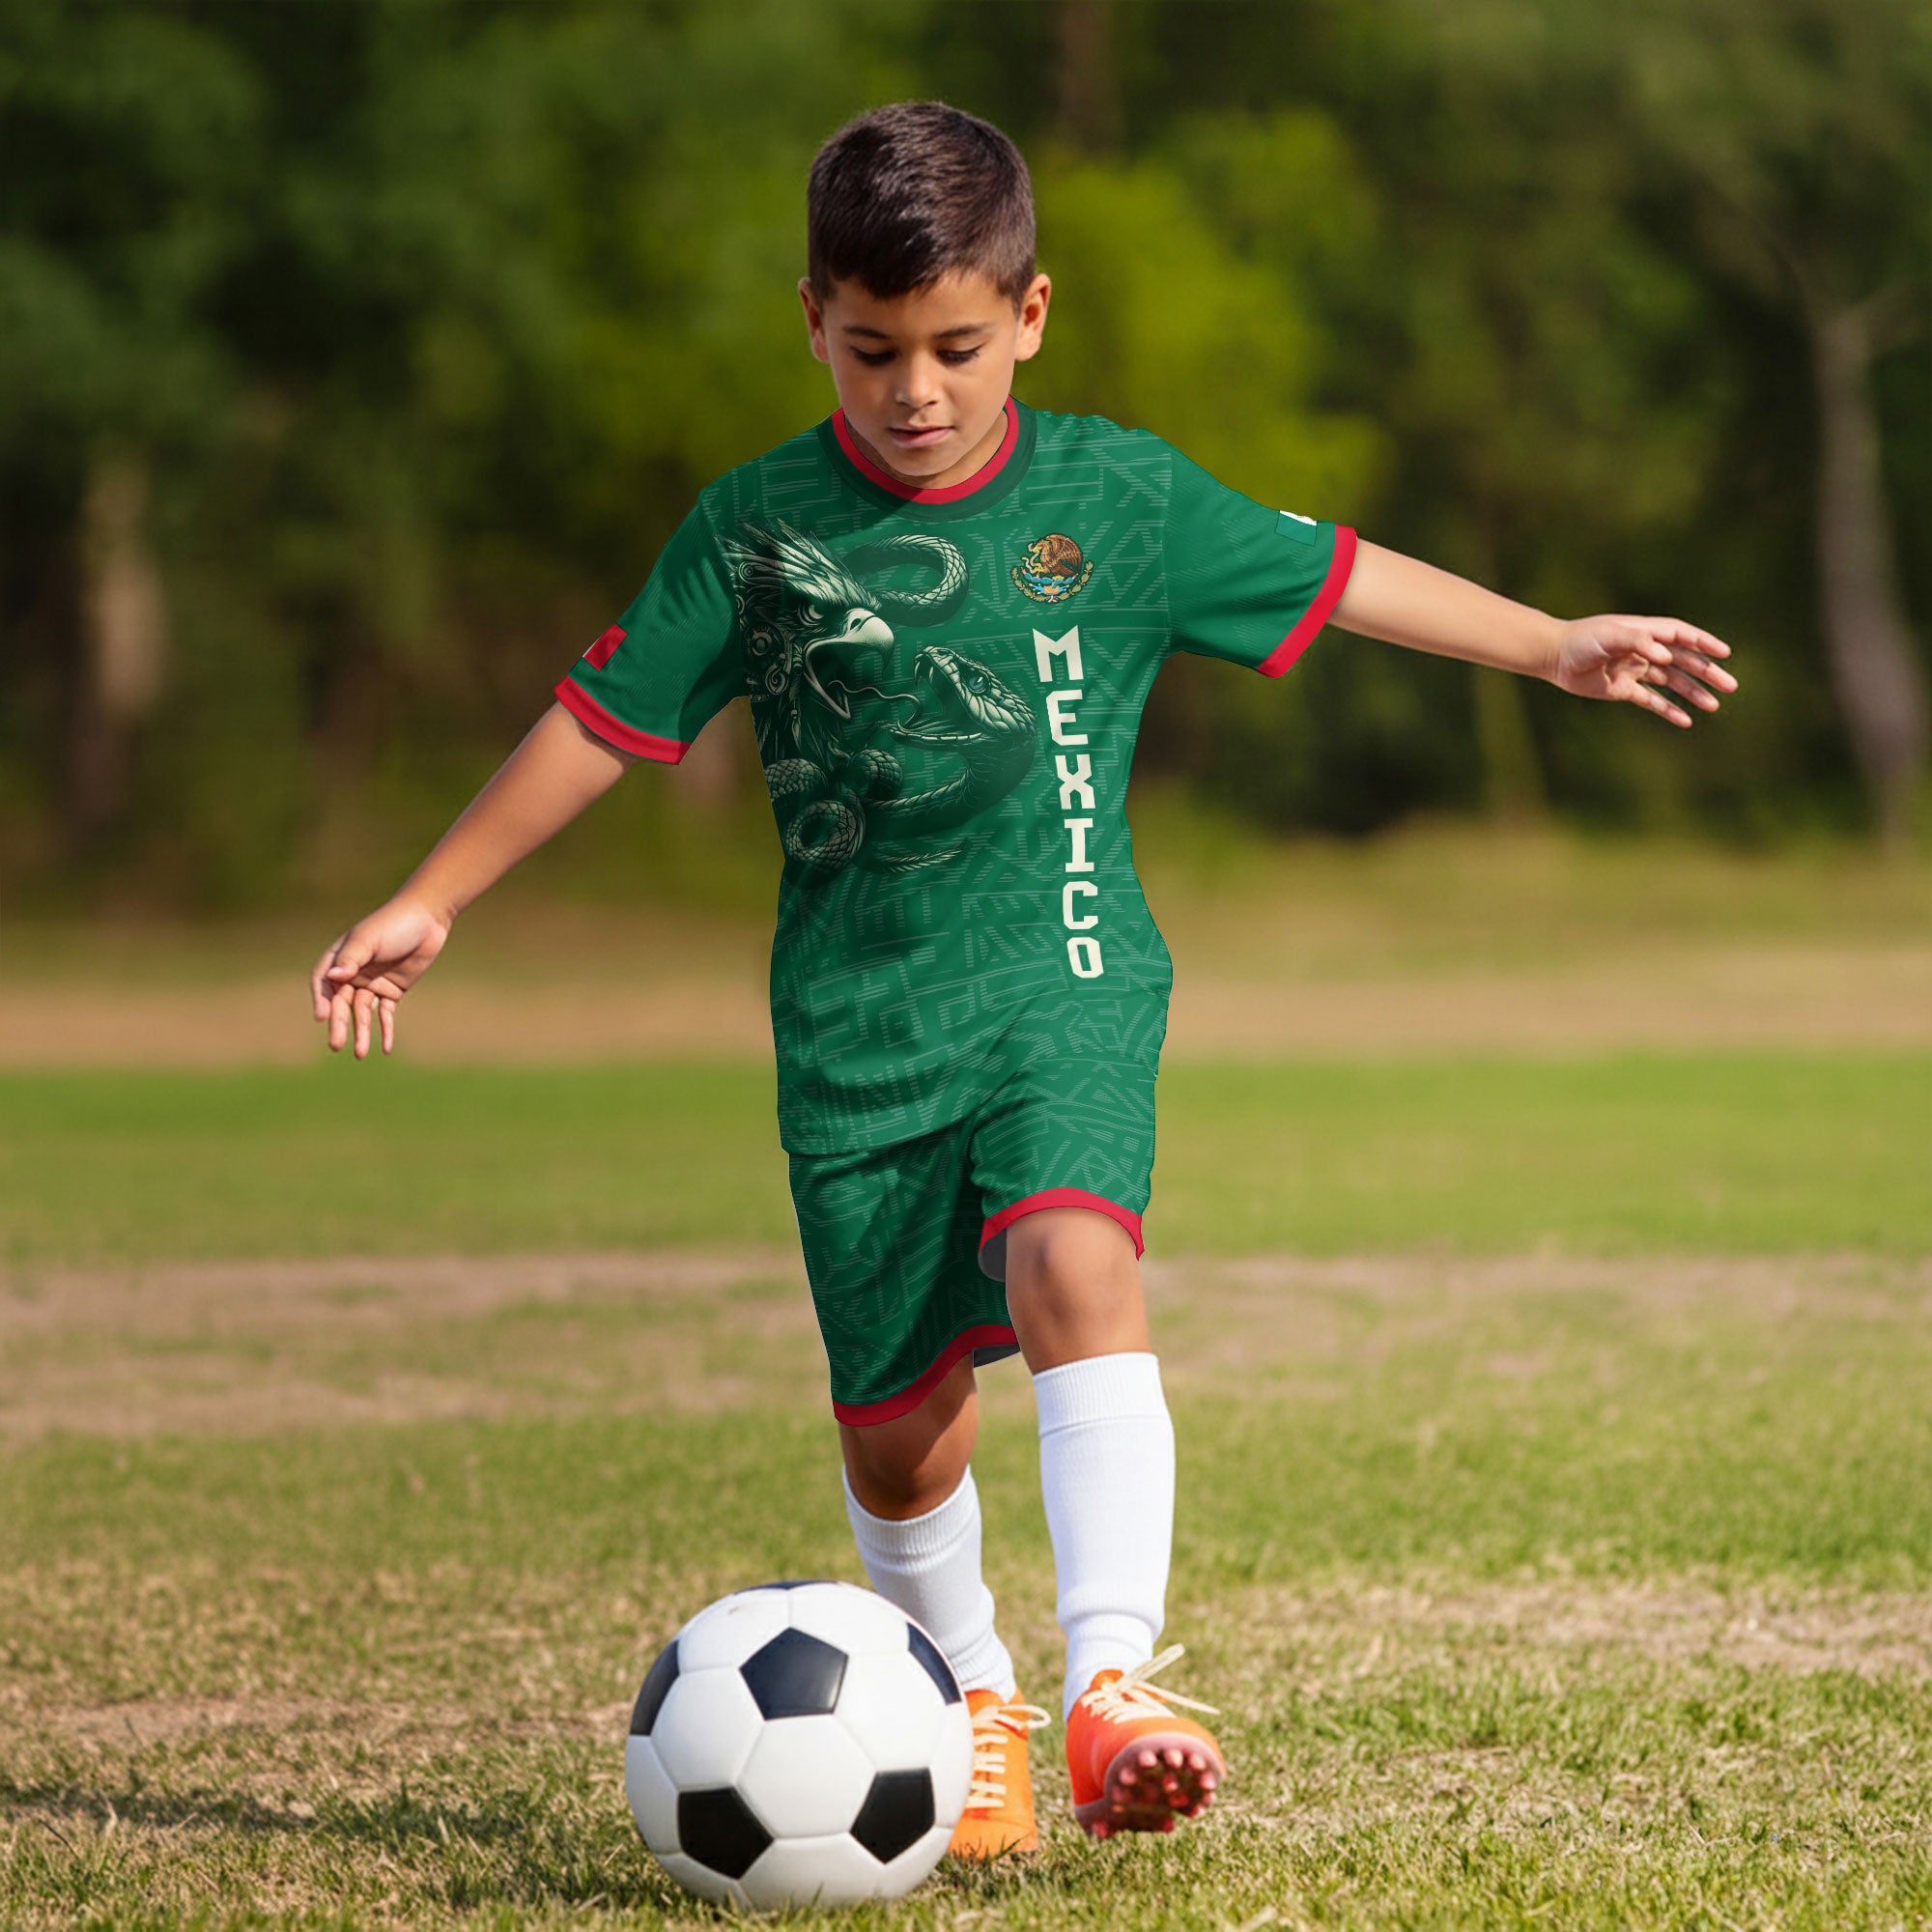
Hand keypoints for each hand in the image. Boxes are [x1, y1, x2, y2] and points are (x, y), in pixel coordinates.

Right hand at [309, 895, 451, 1058]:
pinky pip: (385, 1014)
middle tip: (336, 1045)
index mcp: (340, 957)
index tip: (322, 1016)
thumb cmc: (394, 924)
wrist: (428, 919)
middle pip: (341, 1002)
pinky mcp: (392, 991)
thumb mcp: (370, 939)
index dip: (320, 999)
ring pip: (363, 1012)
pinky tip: (386, 1047)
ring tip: (360, 1054)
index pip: (322, 982)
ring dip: (362, 1032)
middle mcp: (353, 973)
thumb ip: (352, 958)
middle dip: (339, 1023)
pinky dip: (385, 1030)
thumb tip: (333, 977)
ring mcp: (372, 983)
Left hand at [1551, 615, 1736, 726]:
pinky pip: (1652, 701)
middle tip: (1730, 686)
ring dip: (1693, 693)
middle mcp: (1645, 650)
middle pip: (1684, 661)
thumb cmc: (1582, 640)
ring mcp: (1636, 670)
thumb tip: (1667, 656)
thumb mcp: (1609, 635)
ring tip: (1713, 706)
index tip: (1724, 653)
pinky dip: (1668, 710)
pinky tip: (1685, 721)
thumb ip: (1637, 641)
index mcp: (1645, 632)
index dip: (1704, 642)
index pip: (1682, 635)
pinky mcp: (1624, 689)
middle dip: (1707, 673)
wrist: (1554, 657)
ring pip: (1672, 683)